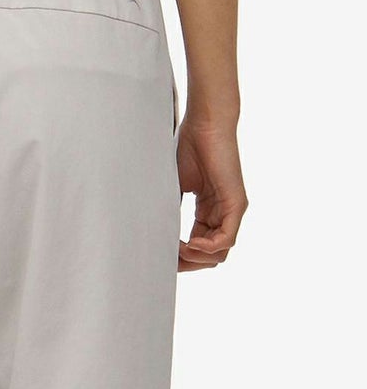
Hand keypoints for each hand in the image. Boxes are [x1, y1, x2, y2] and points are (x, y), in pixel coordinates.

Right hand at [176, 118, 247, 271]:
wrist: (205, 125)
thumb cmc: (189, 148)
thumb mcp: (174, 186)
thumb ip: (169, 210)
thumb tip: (152, 231)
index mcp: (208, 212)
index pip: (199, 248)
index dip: (181, 258)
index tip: (161, 258)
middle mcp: (222, 215)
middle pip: (210, 257)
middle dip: (188, 263)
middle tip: (167, 260)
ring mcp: (231, 211)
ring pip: (219, 253)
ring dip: (195, 257)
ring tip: (177, 249)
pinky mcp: (236, 205)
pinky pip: (226, 240)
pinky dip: (207, 247)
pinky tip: (189, 243)